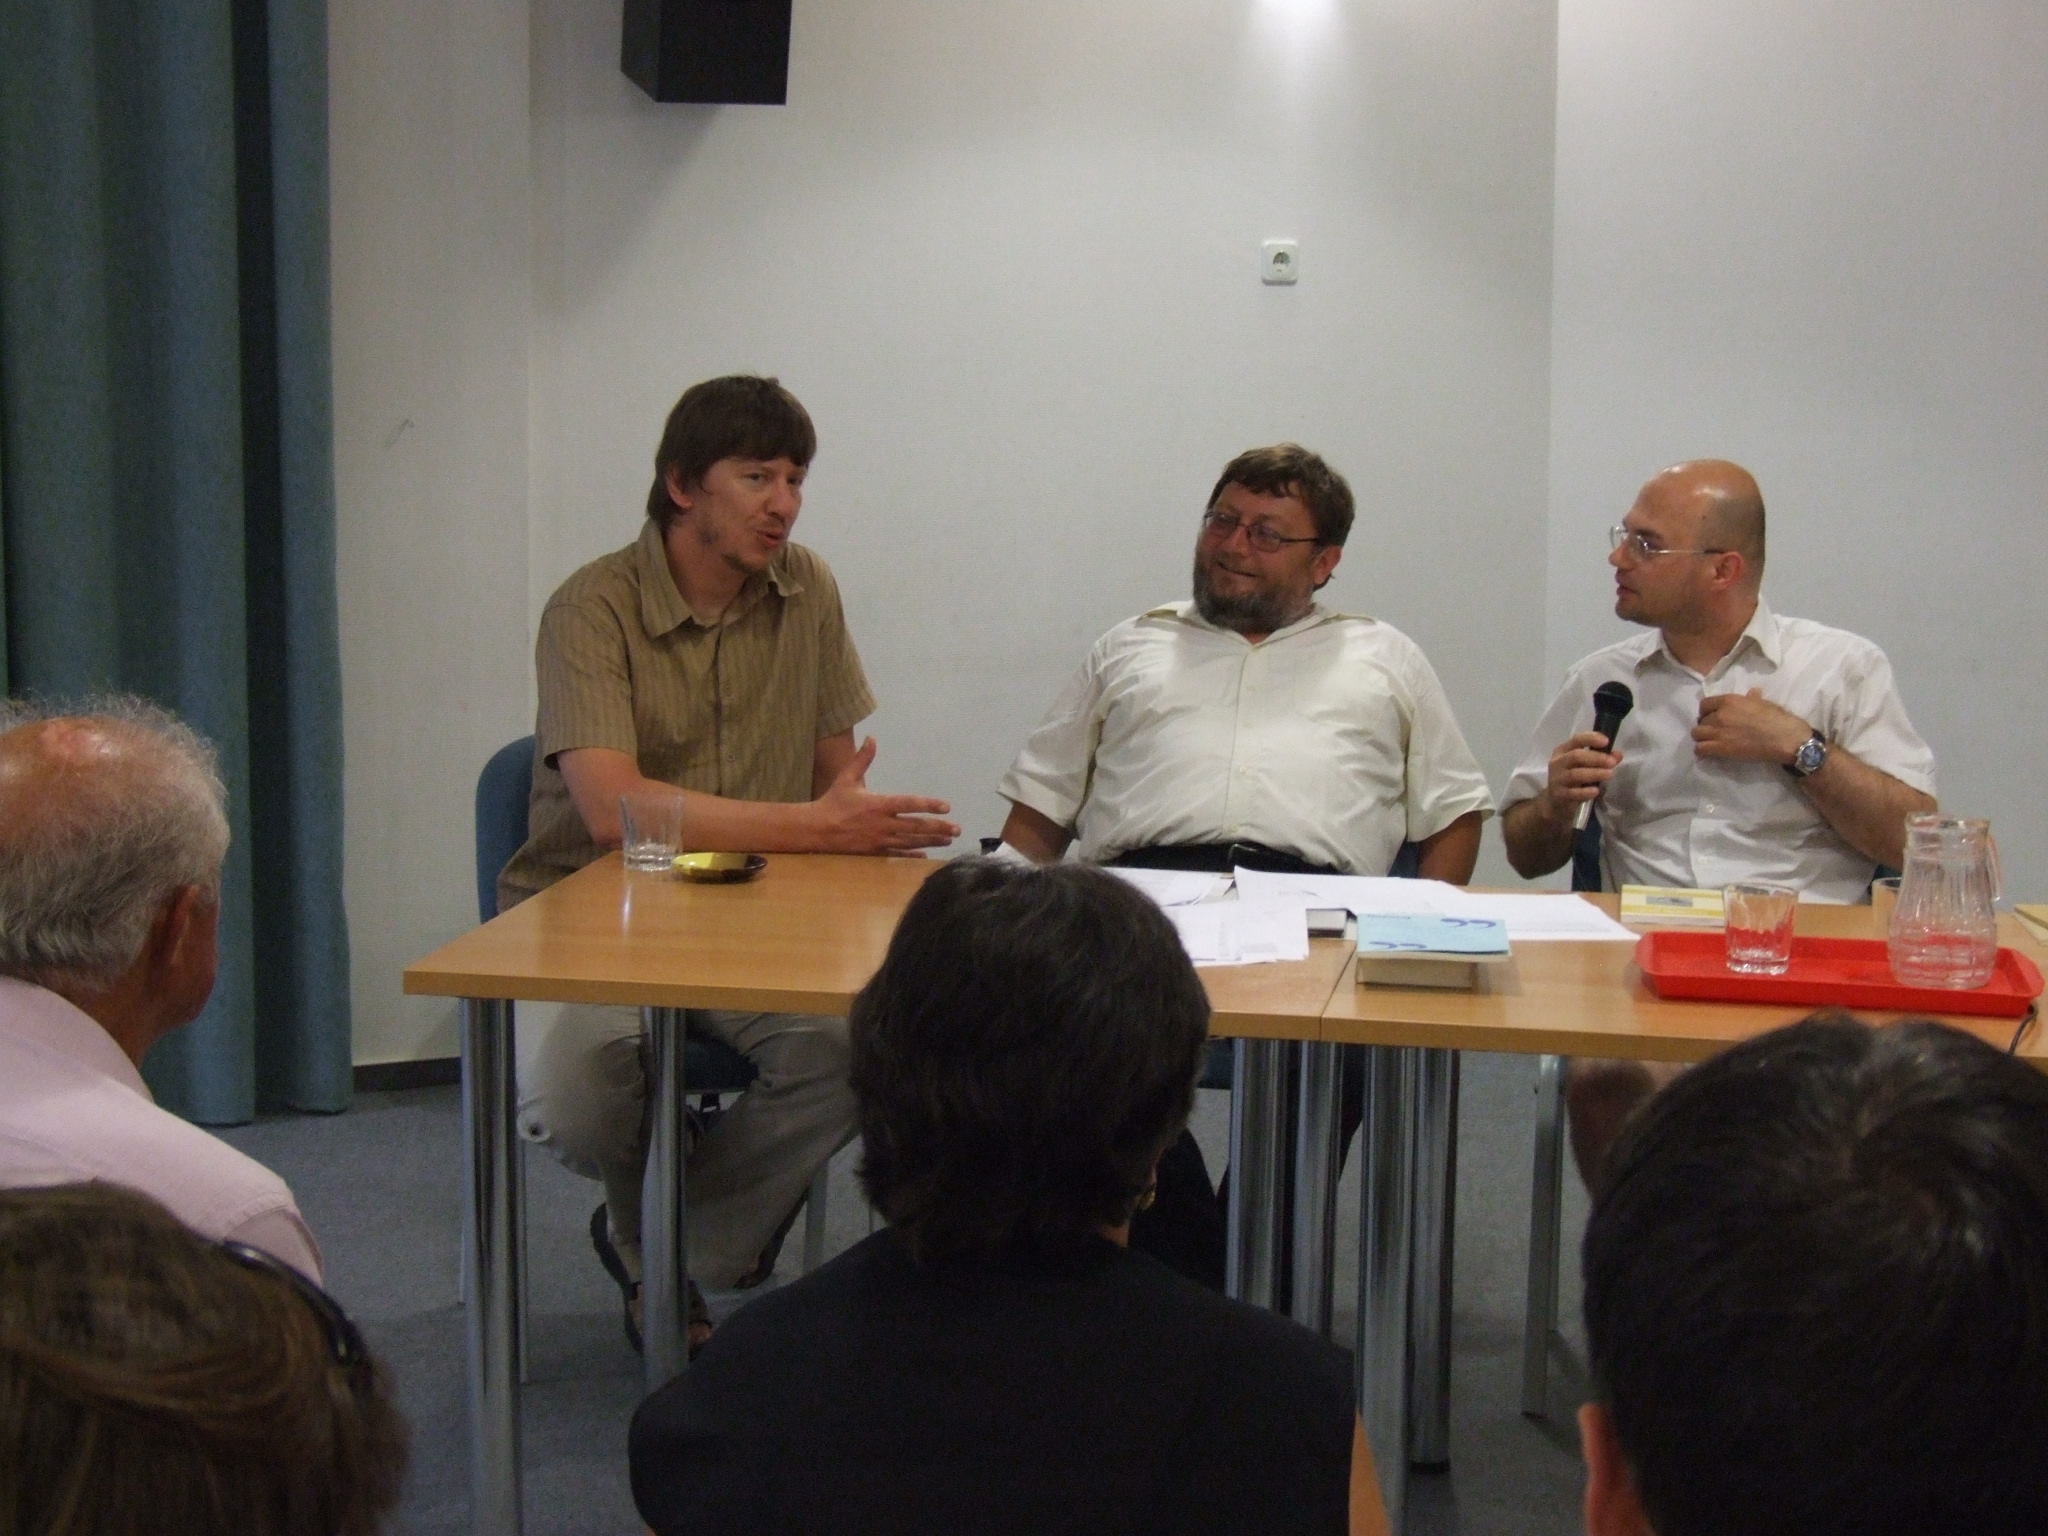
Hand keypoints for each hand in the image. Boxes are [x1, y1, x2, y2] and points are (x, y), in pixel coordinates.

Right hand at [807, 737, 958, 853]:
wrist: (816, 829)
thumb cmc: (833, 802)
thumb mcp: (847, 778)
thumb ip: (862, 759)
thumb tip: (871, 738)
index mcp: (878, 804)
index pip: (909, 804)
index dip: (929, 805)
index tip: (946, 807)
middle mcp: (882, 823)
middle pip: (916, 826)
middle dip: (938, 828)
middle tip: (956, 829)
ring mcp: (879, 839)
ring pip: (911, 842)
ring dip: (931, 841)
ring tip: (947, 841)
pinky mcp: (874, 851)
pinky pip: (897, 854)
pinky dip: (912, 854)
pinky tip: (925, 854)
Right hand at [1539, 731, 1620, 824]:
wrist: (1555, 801)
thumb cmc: (1573, 779)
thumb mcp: (1585, 766)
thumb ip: (1602, 759)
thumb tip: (1618, 754)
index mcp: (1563, 751)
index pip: (1576, 740)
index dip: (1591, 739)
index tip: (1606, 742)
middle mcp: (1558, 763)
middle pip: (1576, 756)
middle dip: (1596, 758)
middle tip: (1612, 762)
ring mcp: (1557, 779)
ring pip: (1575, 774)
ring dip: (1594, 773)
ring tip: (1609, 774)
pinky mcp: (1559, 795)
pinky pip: (1573, 793)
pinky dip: (1585, 792)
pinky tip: (1596, 791)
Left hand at [1693, 689, 1811, 764]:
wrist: (1785, 738)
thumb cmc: (1778, 718)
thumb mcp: (1764, 703)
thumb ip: (1752, 698)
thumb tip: (1752, 693)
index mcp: (1730, 701)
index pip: (1704, 704)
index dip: (1707, 712)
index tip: (1712, 717)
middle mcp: (1720, 714)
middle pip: (1700, 720)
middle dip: (1706, 726)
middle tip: (1714, 731)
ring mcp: (1719, 732)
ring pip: (1696, 734)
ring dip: (1702, 738)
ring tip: (1710, 742)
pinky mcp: (1721, 748)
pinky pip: (1700, 749)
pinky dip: (1702, 751)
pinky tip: (1709, 753)